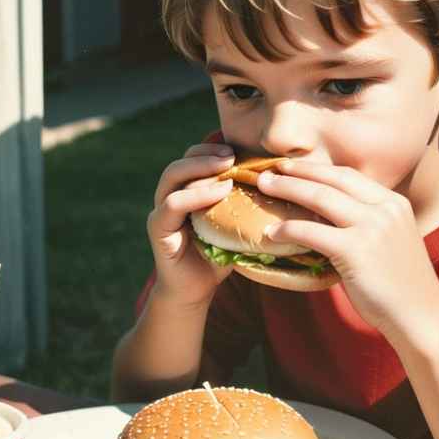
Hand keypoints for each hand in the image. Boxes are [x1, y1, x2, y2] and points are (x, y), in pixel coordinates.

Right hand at [146, 144, 235, 305]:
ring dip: (200, 167)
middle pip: (181, 161)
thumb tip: (280, 182)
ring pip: (173, 176)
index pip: (193, 158)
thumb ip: (242, 202)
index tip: (238, 148)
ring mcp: (161, 211)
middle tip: (232, 154)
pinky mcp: (158, 228)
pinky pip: (173, 204)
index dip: (212, 149)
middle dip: (206, 153)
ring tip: (227, 166)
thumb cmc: (218, 256)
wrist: (195, 291)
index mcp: (184, 192)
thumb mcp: (233, 223)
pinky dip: (197, 195)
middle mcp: (168, 196)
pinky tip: (221, 191)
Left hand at [257, 160, 438, 340]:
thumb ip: (366, 224)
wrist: (420, 317)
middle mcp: (385, 208)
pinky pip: (311, 232)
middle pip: (331, 180)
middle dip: (297, 172)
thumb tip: (324, 218)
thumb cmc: (400, 287)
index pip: (348, 176)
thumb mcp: (389, 242)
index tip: (293, 166)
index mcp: (394, 203)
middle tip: (269, 171)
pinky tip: (271, 233)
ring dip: (287, 190)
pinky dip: (287, 229)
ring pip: (319, 198)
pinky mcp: (356, 250)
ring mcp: (372, 227)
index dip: (317, 169)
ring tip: (264, 188)